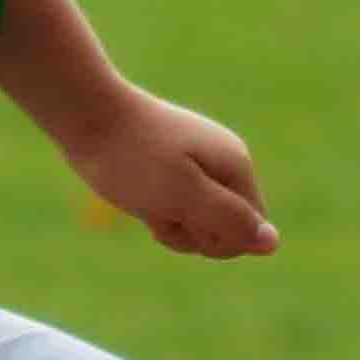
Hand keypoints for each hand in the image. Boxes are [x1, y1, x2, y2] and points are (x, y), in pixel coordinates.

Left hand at [59, 91, 276, 257]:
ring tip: (146, 200)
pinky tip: (141, 198)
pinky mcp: (176, 171)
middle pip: (227, 229)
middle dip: (192, 233)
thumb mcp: (183, 195)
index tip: (181, 216)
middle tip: (160, 207)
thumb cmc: (133, 157)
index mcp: (236, 165)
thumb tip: (272, 244)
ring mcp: (201, 166)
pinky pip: (180, 209)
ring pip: (200, 223)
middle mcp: (225, 164)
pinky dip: (159, 213)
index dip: (216, 239)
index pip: (251, 230)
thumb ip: (229, 219)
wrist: (87, 115)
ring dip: (171, 224)